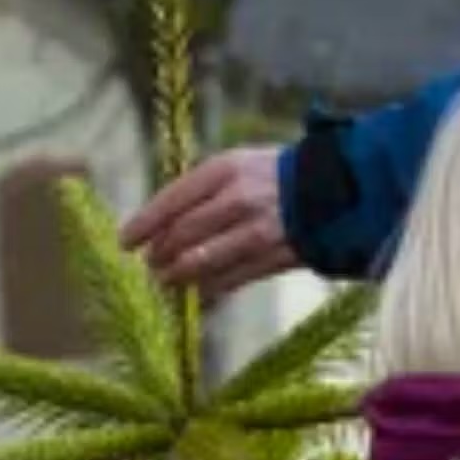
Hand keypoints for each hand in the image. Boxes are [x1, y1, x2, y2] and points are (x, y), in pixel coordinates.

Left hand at [120, 147, 299, 297]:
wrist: (334, 187)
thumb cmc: (272, 176)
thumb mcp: (235, 166)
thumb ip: (199, 192)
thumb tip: (158, 227)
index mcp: (225, 169)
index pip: (172, 200)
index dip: (144, 224)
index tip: (125, 242)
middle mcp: (239, 198)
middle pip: (184, 233)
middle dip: (159, 254)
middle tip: (149, 264)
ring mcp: (258, 230)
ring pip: (204, 261)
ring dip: (178, 276)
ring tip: (166, 282)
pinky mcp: (276, 256)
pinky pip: (232, 279)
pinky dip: (209, 290)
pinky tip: (196, 293)